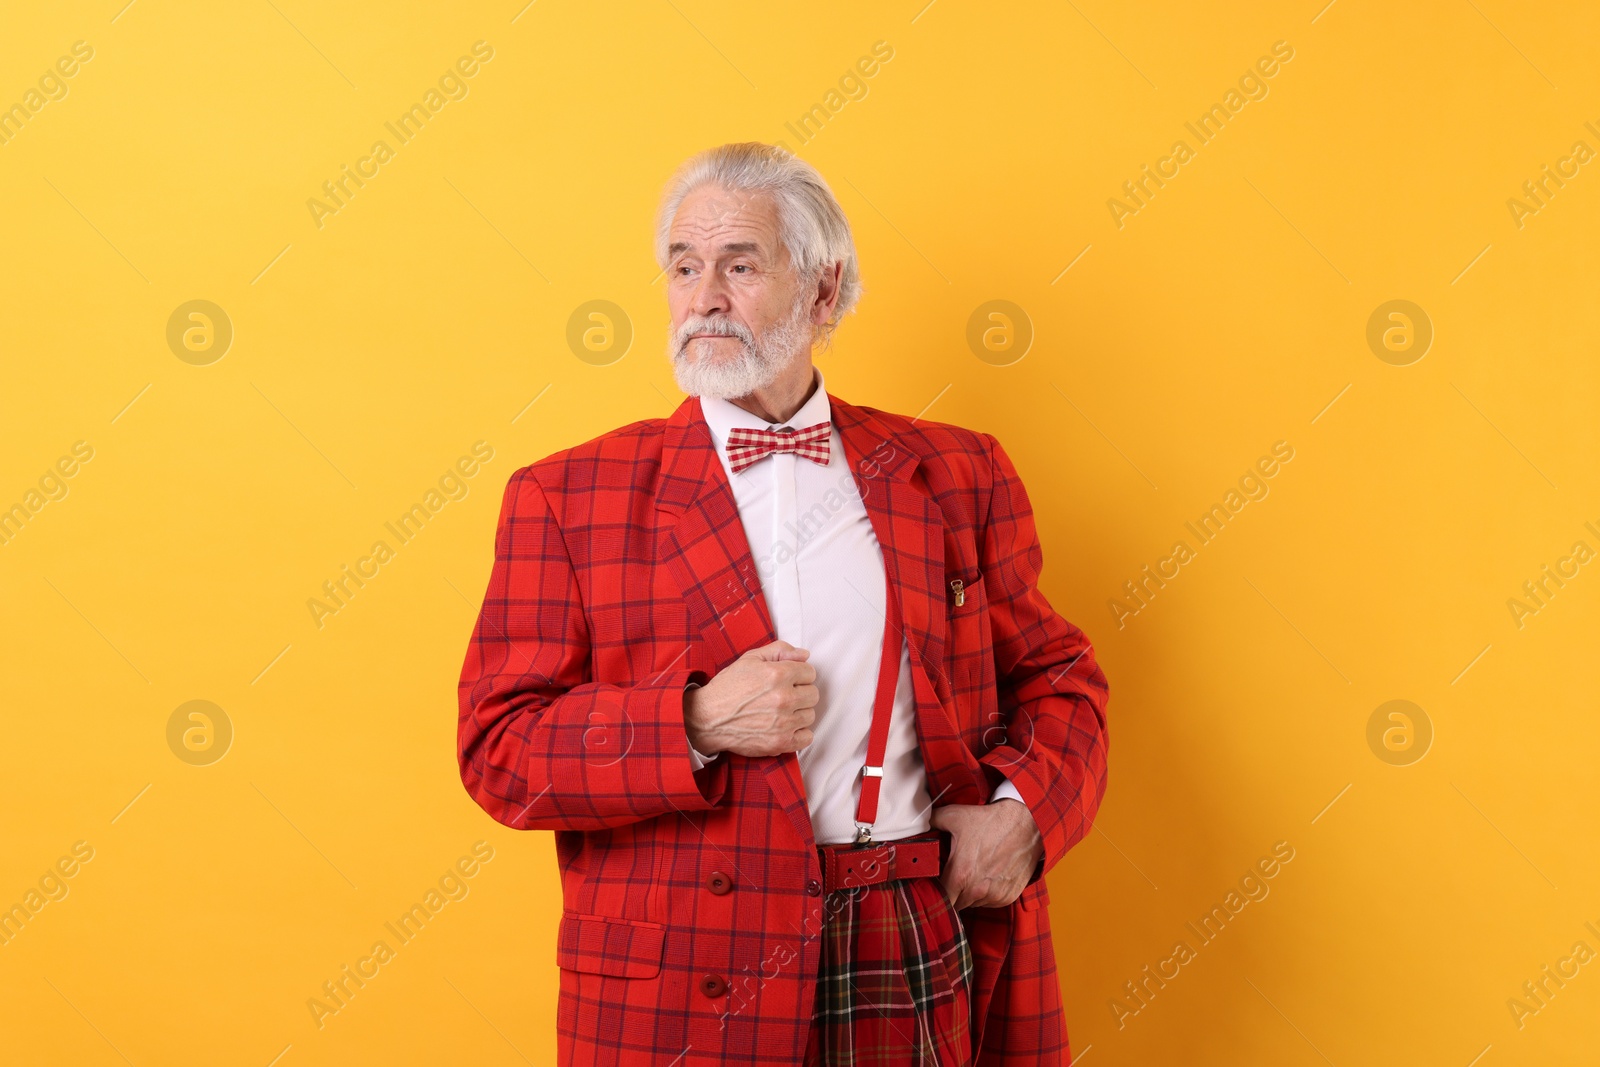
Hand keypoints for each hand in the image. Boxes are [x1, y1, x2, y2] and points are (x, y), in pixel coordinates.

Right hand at [684, 641, 818, 757]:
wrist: (707, 718)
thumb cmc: (728, 687)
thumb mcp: (750, 659)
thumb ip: (780, 651)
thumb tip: (805, 655)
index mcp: (778, 674)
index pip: (810, 673)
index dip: (798, 675)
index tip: (787, 680)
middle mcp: (784, 698)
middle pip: (813, 694)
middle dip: (800, 693)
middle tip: (782, 696)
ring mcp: (783, 722)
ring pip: (810, 715)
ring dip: (798, 713)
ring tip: (780, 712)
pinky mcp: (780, 742)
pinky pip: (807, 737)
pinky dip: (799, 733)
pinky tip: (785, 727)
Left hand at [931, 799, 1042, 909]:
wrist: (1027, 823)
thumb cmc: (990, 821)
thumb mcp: (956, 816)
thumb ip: (931, 821)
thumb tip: (916, 821)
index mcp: (960, 874)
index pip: (939, 899)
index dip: (934, 894)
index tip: (934, 886)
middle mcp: (977, 890)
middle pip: (955, 904)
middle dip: (952, 894)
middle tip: (952, 877)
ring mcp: (994, 895)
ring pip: (973, 904)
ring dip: (970, 894)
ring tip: (973, 872)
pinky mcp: (1008, 897)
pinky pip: (990, 902)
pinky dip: (987, 893)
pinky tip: (988, 875)